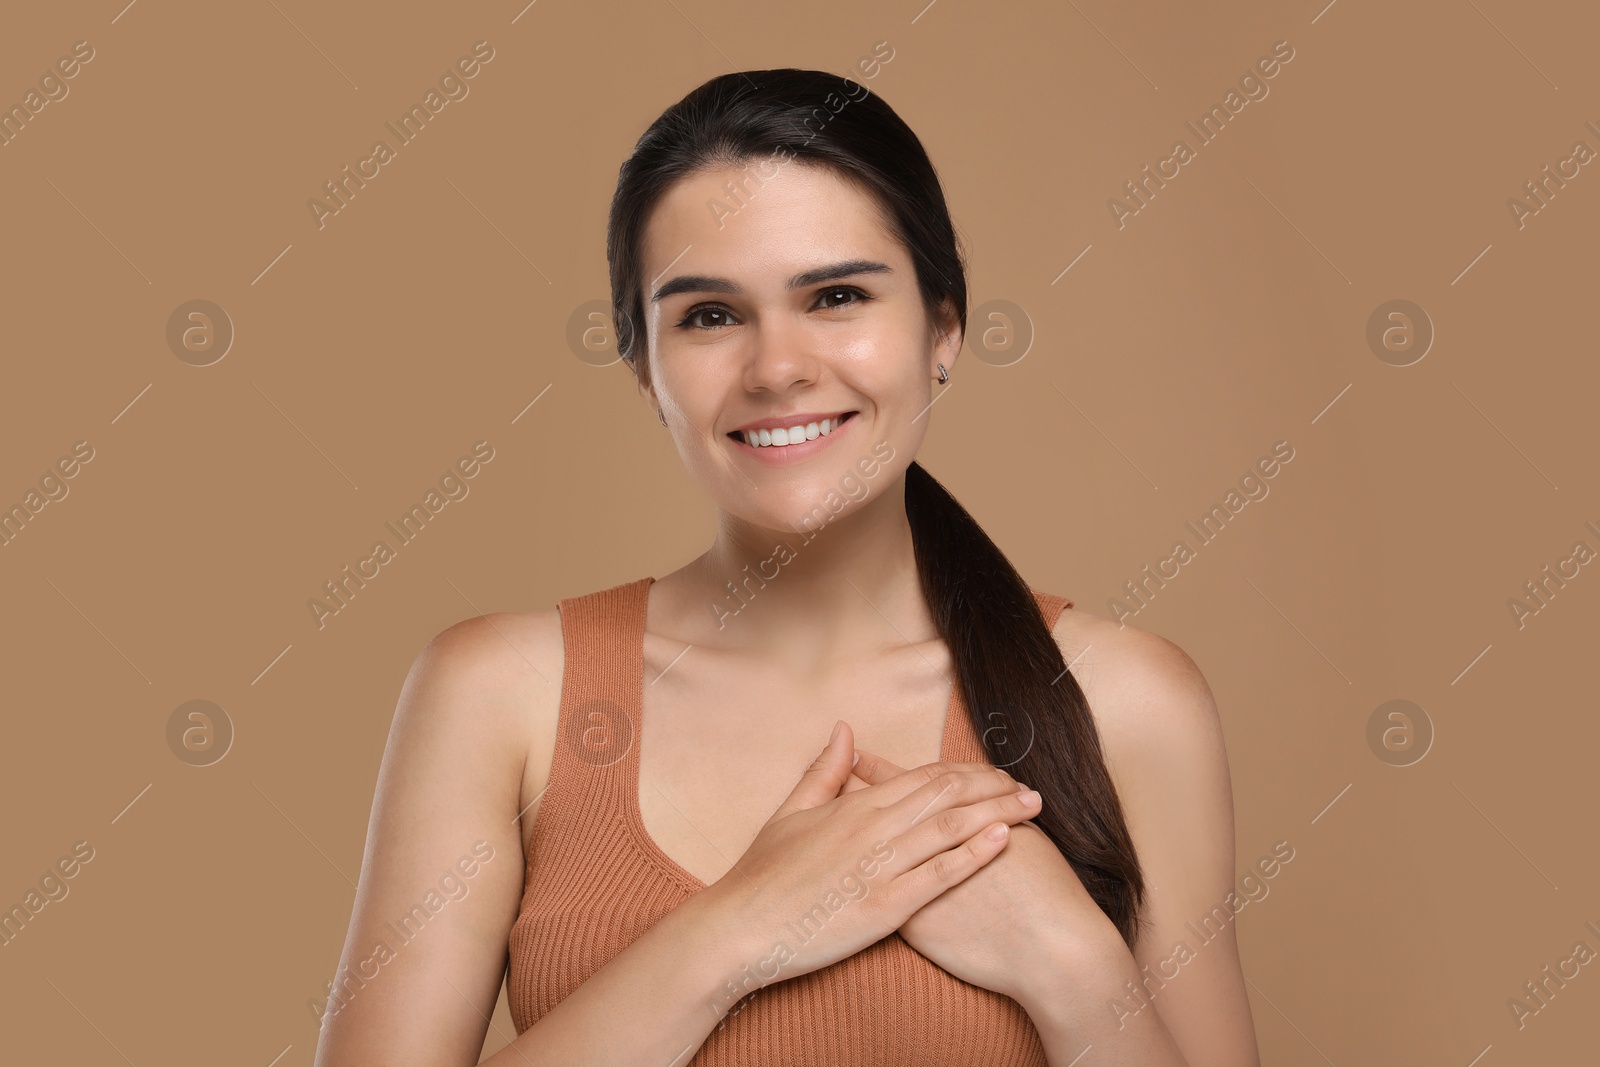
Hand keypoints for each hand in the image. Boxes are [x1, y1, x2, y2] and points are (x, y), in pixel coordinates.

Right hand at [697, 721, 1039, 984]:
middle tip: (1030, 789)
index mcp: (856, 805)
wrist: (739, 927)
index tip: (997, 775)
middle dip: (994, 789)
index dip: (966, 773)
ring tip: (1033, 808)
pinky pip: (938, 875)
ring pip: (950, 828)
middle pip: (947, 795)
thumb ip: (825, 771)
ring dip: (997, 813)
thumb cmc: (761, 874)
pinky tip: (1003, 842)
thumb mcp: (790, 812)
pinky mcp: (884, 906)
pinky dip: (973, 855)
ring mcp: (880, 866)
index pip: (924, 777)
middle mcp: (873, 828)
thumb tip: (845, 730)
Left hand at [843, 747, 1118, 1003]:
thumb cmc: (1048, 891)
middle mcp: (923, 845)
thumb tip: (984, 794)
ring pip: (867, 853)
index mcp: (952, 821)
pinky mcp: (910, 922)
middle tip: (832, 779)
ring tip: (830, 820)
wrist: (1052, 948)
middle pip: (878, 813)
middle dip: (856, 796)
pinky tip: (847, 876)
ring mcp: (911, 882)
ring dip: (849, 838)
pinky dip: (860, 882)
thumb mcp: (1022, 835)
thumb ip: (993, 812)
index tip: (858, 755)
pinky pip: (873, 897)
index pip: (908, 786)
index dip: (881, 768)